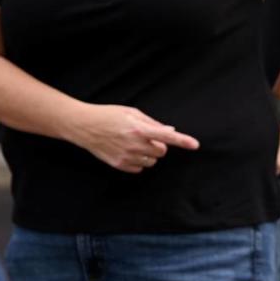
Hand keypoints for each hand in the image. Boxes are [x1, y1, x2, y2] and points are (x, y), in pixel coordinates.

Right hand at [69, 104, 199, 172]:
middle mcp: (134, 144)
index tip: (195, 145)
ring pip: (152, 161)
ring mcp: (127, 156)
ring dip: (148, 154)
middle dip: (158, 145)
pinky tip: (126, 151)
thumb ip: (152, 123)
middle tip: (144, 137)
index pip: (166, 136)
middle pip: (162, 152)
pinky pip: (140, 168)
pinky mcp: (120, 165)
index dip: (182, 141)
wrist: (83, 126)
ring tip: (133, 143)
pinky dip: (138, 161)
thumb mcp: (131, 112)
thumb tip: (171, 131)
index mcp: (138, 128)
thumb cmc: (109, 116)